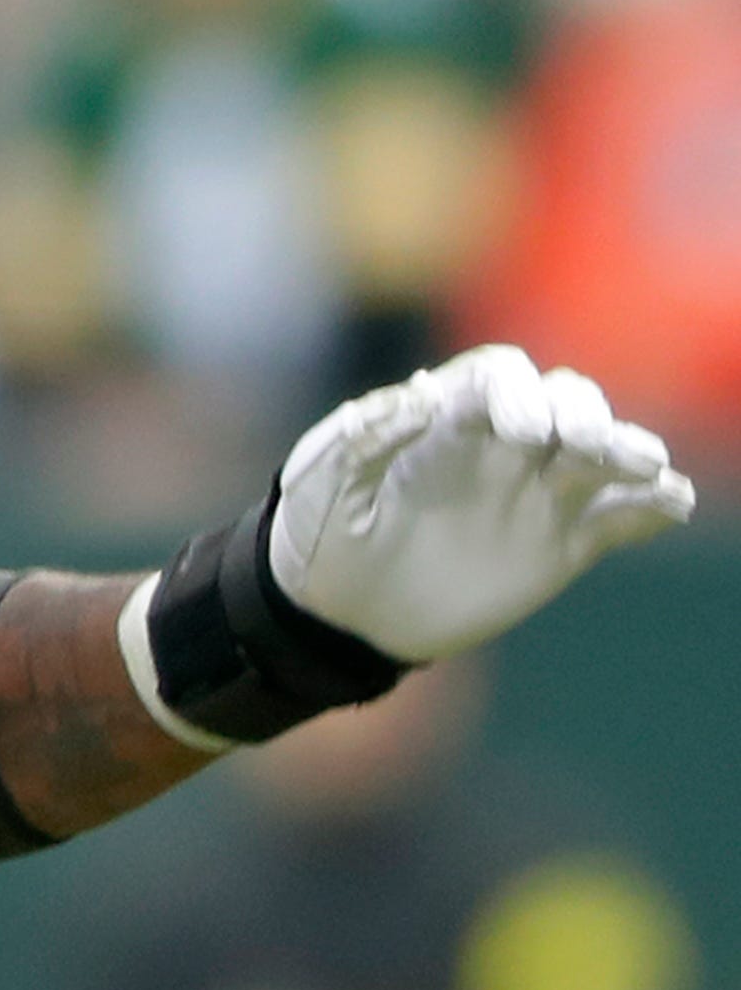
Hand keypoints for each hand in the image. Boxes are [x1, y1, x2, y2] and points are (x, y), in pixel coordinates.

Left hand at [271, 345, 694, 660]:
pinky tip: (671, 503)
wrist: (335, 612)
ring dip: (627, 451)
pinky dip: (652, 506)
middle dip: (579, 413)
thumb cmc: (318, 531)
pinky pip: (619, 517)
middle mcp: (500, 445)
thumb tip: (418, 395)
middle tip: (578, 445)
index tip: (518, 429)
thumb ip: (365, 436)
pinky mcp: (560, 544)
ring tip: (645, 467)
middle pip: (563, 402)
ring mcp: (535, 492)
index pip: (498, 377)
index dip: (515, 391)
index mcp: (444, 418)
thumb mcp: (322, 480)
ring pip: (600, 454)